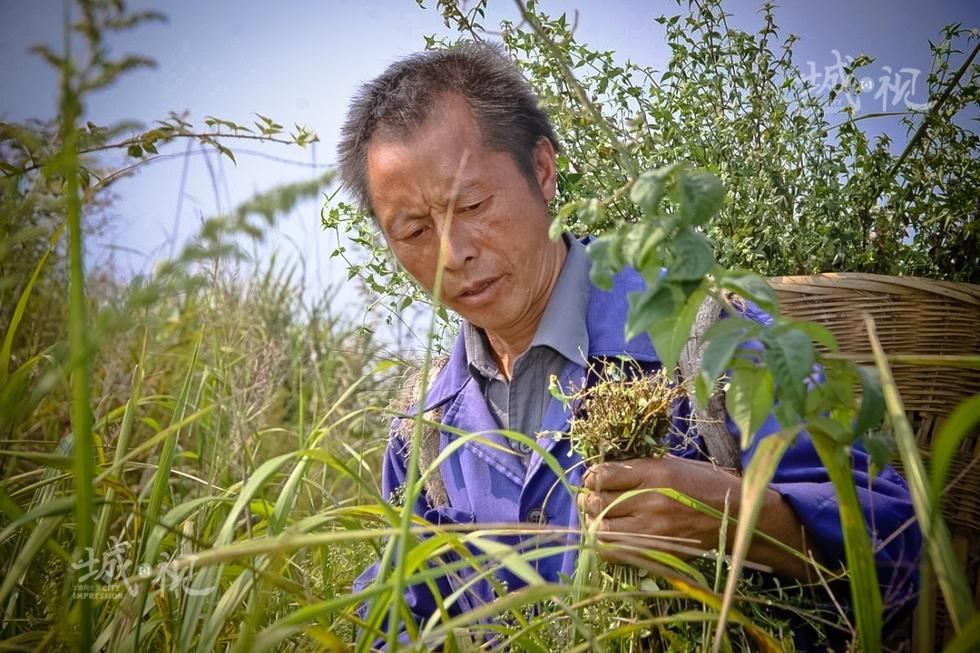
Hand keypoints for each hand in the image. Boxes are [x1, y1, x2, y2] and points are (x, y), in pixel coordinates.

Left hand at [578, 455, 740, 562]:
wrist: (735, 515)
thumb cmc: (703, 484)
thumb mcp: (671, 465)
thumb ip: (637, 469)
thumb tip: (603, 474)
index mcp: (653, 473)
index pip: (603, 475)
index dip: (591, 478)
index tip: (592, 480)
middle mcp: (650, 500)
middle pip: (597, 503)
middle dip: (588, 501)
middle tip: (591, 500)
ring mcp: (653, 529)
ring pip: (601, 530)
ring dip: (595, 523)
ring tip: (600, 519)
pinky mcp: (657, 552)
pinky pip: (615, 553)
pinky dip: (607, 545)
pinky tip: (612, 537)